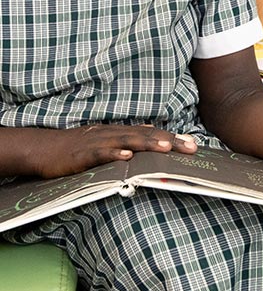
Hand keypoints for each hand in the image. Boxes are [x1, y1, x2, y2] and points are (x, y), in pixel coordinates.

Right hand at [17, 125, 197, 178]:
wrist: (41, 149)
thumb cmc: (73, 150)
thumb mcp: (102, 146)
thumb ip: (123, 144)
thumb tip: (146, 143)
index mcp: (116, 133)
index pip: (149, 134)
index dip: (171, 138)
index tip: (193, 144)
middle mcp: (110, 134)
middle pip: (143, 135)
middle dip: (168, 140)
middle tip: (190, 147)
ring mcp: (96, 142)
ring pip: (125, 140)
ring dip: (146, 143)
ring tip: (165, 147)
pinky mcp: (81, 154)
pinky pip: (99, 153)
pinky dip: (113, 153)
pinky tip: (126, 156)